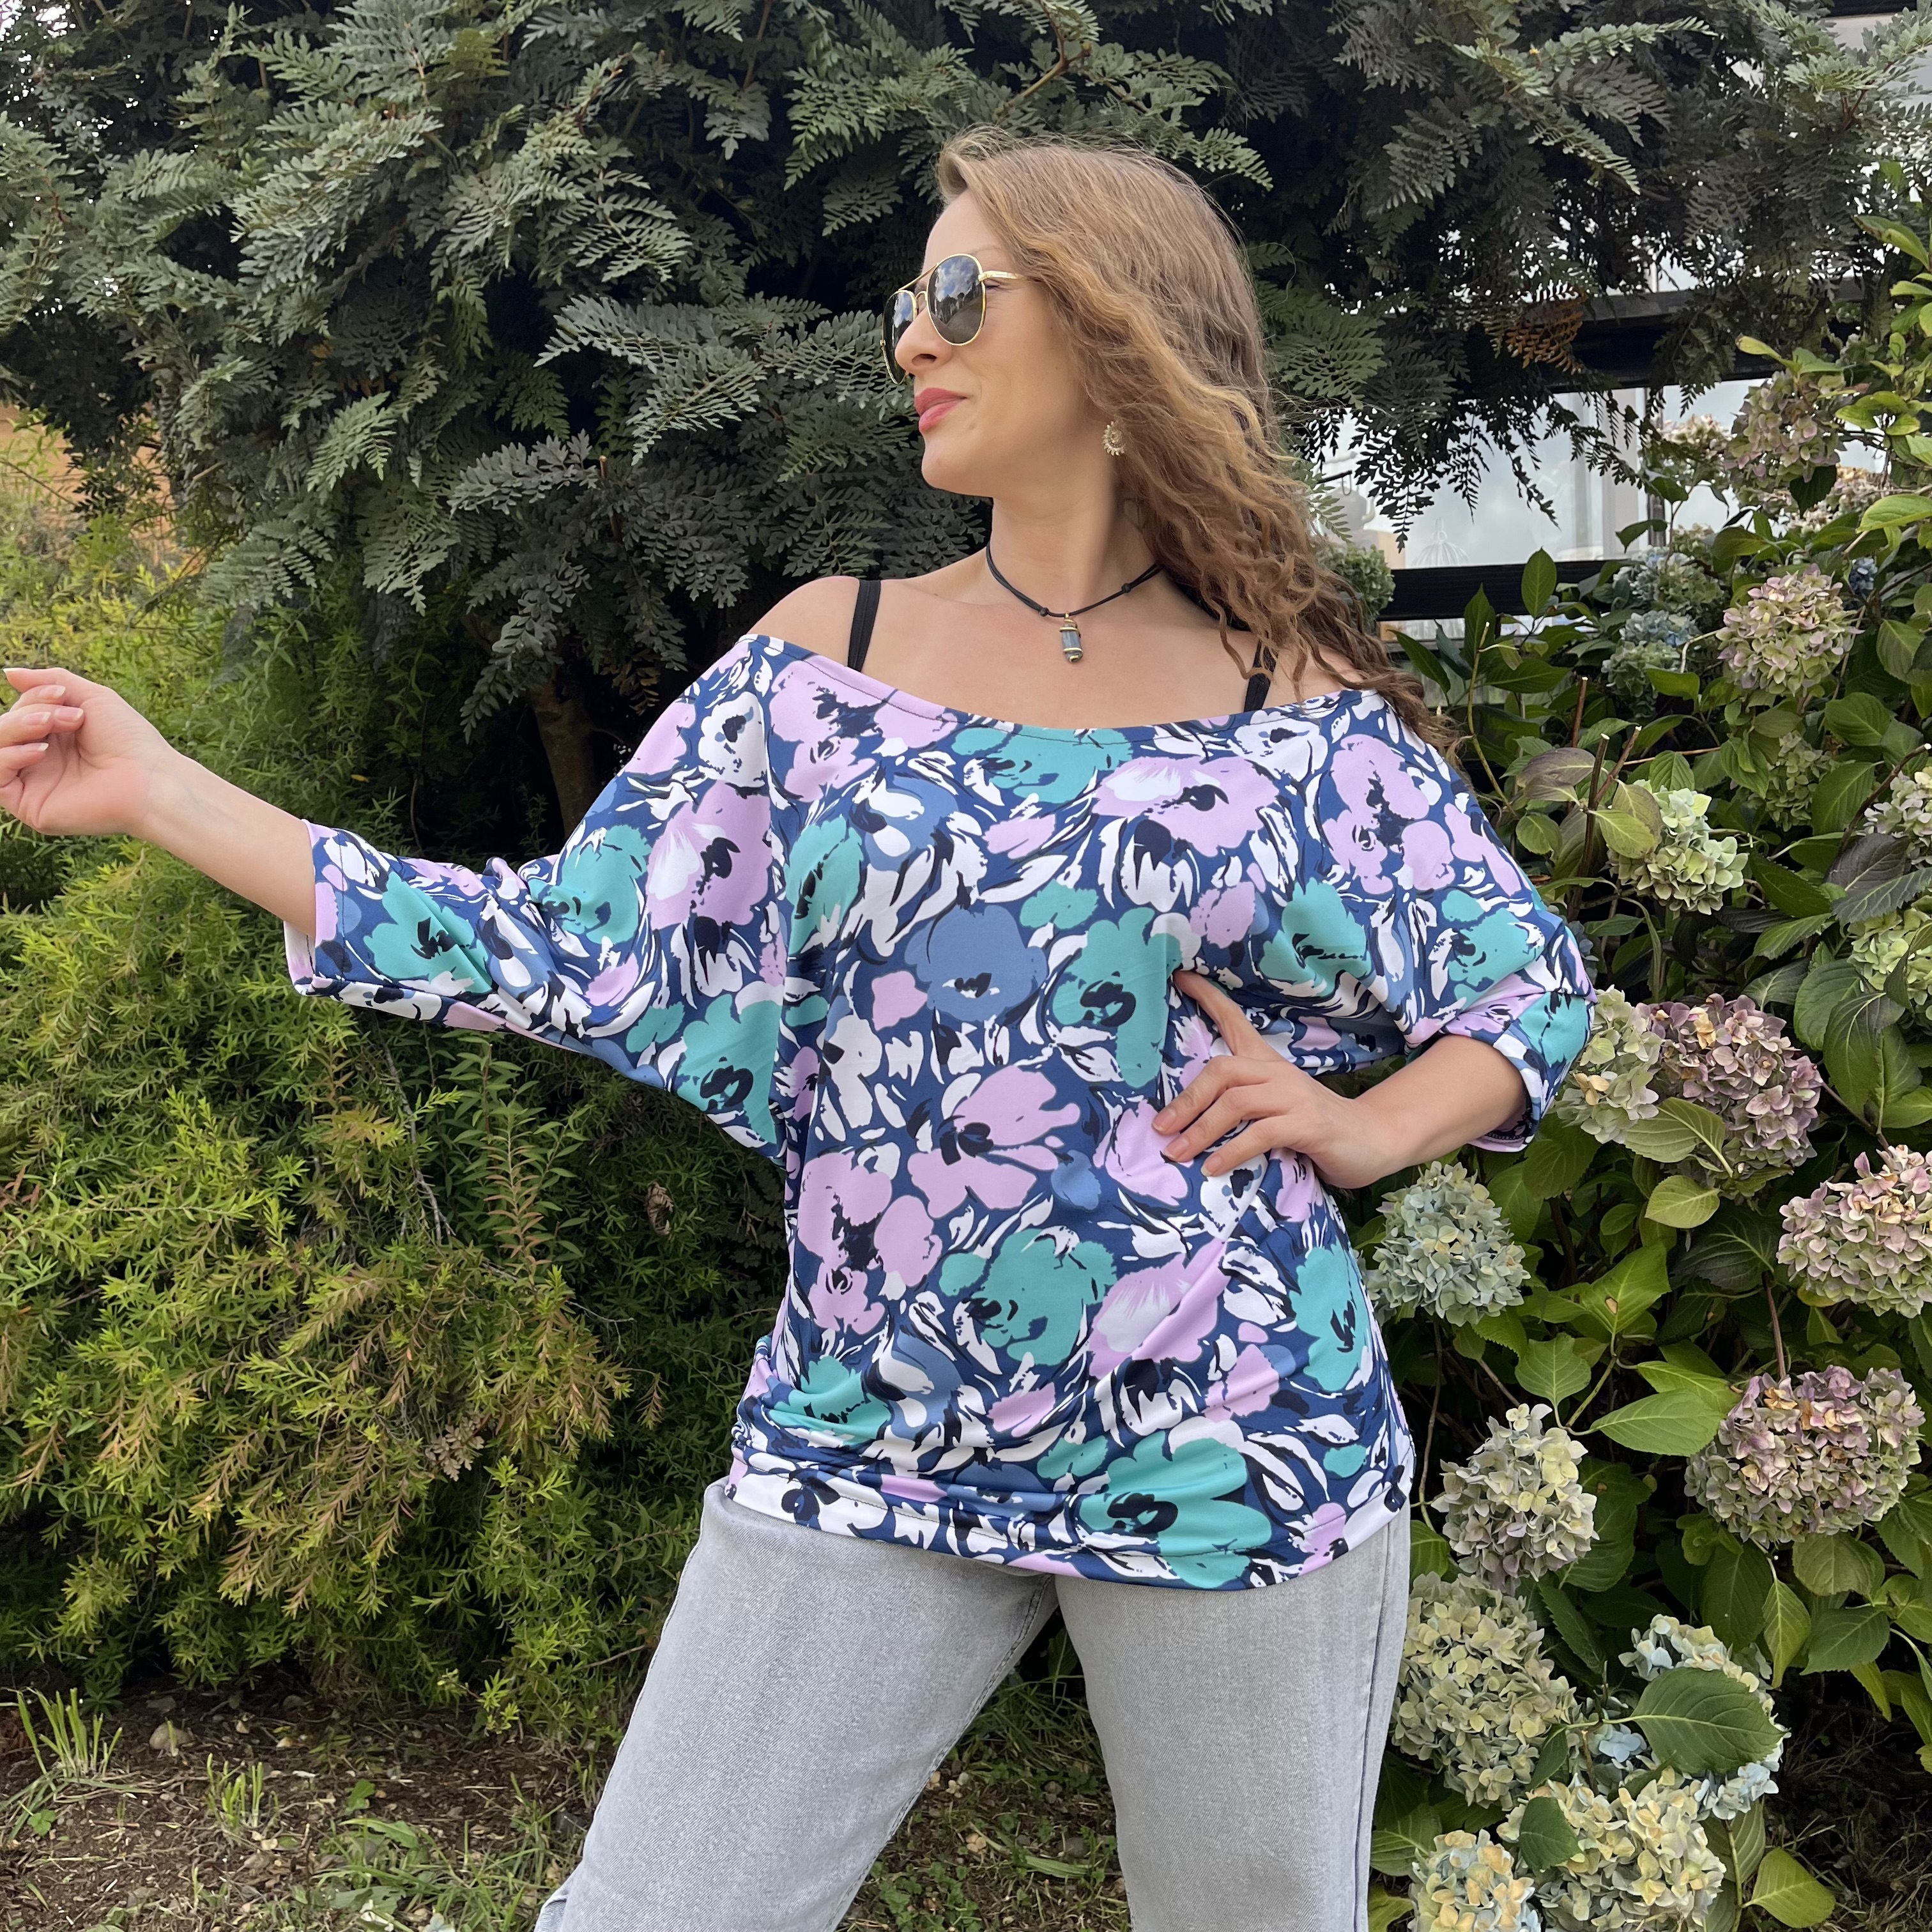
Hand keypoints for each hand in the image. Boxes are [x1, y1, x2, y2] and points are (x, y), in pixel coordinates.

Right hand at [1, 665, 179, 838]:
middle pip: (5, 727)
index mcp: (54, 737)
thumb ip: (49, 682)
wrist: (150, 778)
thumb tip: (8, 673)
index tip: (63, 695)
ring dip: (18, 727)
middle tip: (71, 716)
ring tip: (51, 725)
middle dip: (31, 710)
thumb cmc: (130, 739)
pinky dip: (9, 756)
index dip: (34, 697)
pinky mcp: (31, 806)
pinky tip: (39, 751)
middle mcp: (41, 760)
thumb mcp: (91, 697)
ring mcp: (34, 784)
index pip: (21, 711)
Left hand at [1158, 968, 1390, 1189]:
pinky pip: (1261, 1134)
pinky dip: (1232, 1151)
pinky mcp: (1309, 1125)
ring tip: (1177, 1153)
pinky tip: (1214, 1167)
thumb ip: (1241, 1107)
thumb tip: (1186, 1122)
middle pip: (1222, 1070)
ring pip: (1236, 1102)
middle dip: (1187, 1100)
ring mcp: (1295, 1097)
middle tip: (1161, 1128)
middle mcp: (1278, 1073)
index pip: (1235, 1022)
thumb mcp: (1274, 1108)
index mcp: (1267, 1064)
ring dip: (1202, 1129)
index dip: (1209, 1000)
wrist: (1372, 1140)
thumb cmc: (1314, 1127)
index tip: (1181, 978)